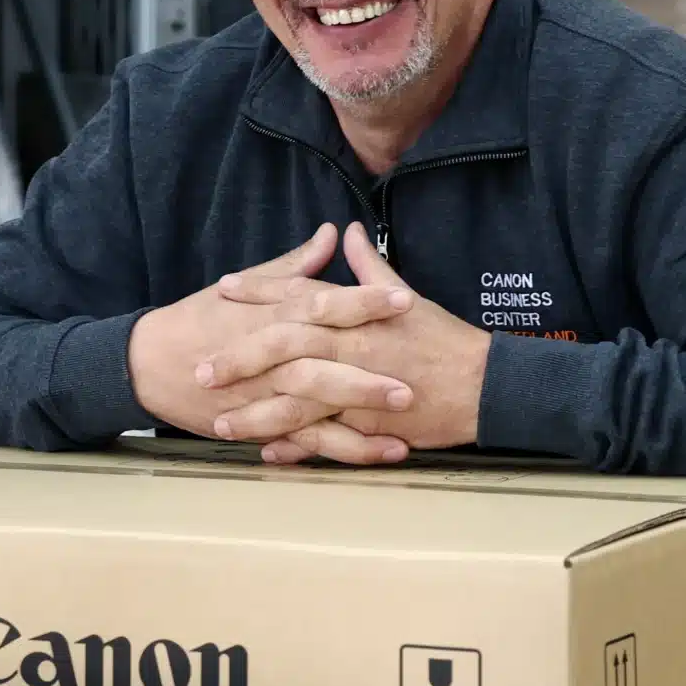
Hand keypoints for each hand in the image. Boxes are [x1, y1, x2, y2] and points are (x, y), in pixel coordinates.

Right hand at [126, 225, 414, 437]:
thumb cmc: (198, 321)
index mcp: (273, 314)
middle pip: (325, 361)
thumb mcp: (244, 288)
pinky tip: (382, 452)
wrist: (148, 363)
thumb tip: (332, 234)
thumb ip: (294, 266)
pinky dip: (342, 449)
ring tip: (405, 422)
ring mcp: (266, 392)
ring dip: (361, 414)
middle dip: (370, 371)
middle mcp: (272, 354)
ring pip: (318, 405)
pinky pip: (307, 439)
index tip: (403, 300)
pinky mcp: (261, 424)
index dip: (364, 303)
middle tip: (414, 378)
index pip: (325, 304)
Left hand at [202, 224, 490, 465]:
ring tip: (218, 422)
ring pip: (295, 398)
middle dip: (239, 358)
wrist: (485, 384)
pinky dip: (294, 446)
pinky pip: (324, 437)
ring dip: (255, 412)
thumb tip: (348, 232)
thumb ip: (369, 267)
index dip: (259, 290)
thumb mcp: (405, 296)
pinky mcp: (369, 422)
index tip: (223, 289)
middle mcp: (350, 347)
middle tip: (200, 369)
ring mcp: (357, 386)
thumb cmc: (445, 339)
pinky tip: (265, 453)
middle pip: (283, 347)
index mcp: (355, 314)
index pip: (298, 295)